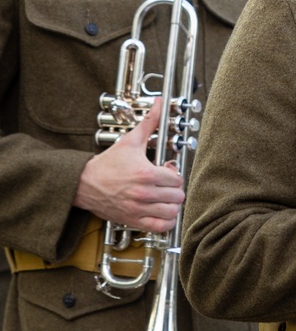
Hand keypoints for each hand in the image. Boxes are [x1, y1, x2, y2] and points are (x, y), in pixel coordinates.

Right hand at [74, 97, 184, 232]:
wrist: (84, 184)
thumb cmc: (107, 164)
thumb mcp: (130, 141)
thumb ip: (149, 123)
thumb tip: (161, 103)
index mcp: (146, 174)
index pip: (177, 179)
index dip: (174, 175)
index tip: (167, 172)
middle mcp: (144, 193)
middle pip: (177, 196)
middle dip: (174, 190)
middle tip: (166, 185)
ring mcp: (139, 209)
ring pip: (172, 212)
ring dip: (172, 206)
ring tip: (165, 199)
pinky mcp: (133, 220)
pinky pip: (161, 227)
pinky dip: (166, 222)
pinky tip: (161, 213)